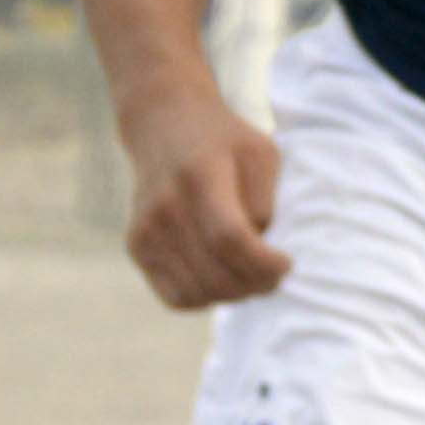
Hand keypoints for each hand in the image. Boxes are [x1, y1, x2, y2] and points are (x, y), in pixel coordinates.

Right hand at [118, 84, 290, 308]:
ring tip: (253, 277)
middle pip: (215, 274)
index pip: (230, 239)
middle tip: (275, 275)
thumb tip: (260, 250)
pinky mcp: (137, 247)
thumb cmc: (224, 141)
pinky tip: (224, 279)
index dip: (264, 263)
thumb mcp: (260, 154)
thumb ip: (263, 201)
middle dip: (257, 284)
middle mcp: (165, 206)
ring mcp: (146, 230)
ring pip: (197, 293)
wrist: (164, 126)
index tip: (287, 262)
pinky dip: (206, 298)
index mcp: (200, 176)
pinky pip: (176, 297)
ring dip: (234, 295)